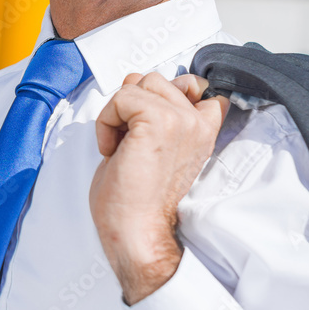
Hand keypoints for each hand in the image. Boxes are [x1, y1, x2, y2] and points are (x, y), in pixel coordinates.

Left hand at [88, 72, 229, 304]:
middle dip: (131, 104)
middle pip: (155, 79)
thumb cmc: (137, 197)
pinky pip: (121, 98)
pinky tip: (113, 150)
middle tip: (128, 141)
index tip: (145, 125)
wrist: (136, 231)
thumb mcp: (156, 145)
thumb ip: (159, 113)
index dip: (165, 94)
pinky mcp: (158, 122)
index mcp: (203, 130)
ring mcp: (181, 120)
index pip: (198, 85)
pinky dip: (106, 121)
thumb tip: (138, 81)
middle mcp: (198, 122)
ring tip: (121, 145)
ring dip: (117, 112)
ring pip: (138, 83)